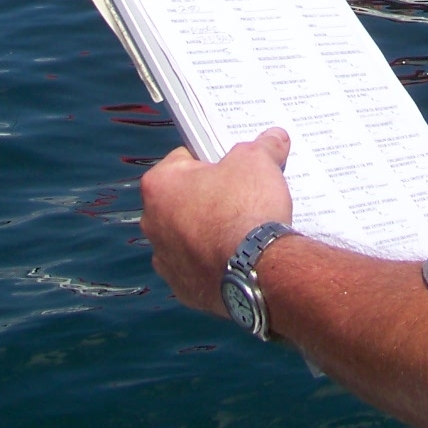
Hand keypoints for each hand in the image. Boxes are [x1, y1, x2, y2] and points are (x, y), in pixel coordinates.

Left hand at [140, 128, 293, 314]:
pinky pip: (198, 267)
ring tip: (242, 229)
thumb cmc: (246, 209)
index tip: (233, 166)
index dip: (213, 159)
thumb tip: (274, 138)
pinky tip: (239, 257)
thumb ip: (263, 145)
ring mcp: (166, 260)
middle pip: (184, 199)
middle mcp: (152, 223)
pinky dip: (214, 262)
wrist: (256, 271)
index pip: (184, 159)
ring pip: (188, 236)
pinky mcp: (183, 289)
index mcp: (159, 185)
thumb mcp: (259, 161)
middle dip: (208, 196)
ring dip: (208, 231)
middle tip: (241, 195)